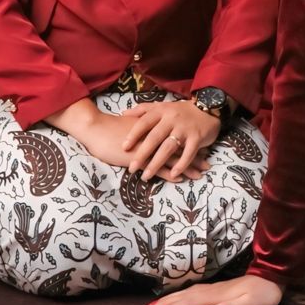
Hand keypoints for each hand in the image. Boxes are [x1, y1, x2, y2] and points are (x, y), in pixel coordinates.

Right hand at [45, 99, 208, 180]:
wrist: (97, 129)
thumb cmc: (111, 129)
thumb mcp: (131, 126)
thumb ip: (144, 129)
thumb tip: (152, 134)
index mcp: (154, 126)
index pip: (176, 135)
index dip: (189, 141)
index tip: (202, 146)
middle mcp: (155, 136)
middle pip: (179, 147)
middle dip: (194, 156)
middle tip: (207, 163)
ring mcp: (148, 148)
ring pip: (172, 158)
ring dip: (187, 167)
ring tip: (200, 174)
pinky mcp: (140, 159)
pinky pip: (159, 167)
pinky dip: (170, 173)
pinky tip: (180, 178)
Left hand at [118, 98, 219, 182]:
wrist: (208, 107)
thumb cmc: (180, 111)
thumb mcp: (162, 106)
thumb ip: (143, 109)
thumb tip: (122, 113)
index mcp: (162, 110)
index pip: (145, 121)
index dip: (134, 134)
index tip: (123, 147)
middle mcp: (172, 118)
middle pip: (154, 137)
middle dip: (142, 154)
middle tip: (132, 169)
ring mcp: (185, 128)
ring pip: (169, 147)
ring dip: (157, 163)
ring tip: (146, 176)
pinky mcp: (197, 138)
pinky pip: (188, 153)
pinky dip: (180, 164)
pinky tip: (172, 174)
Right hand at [145, 274, 283, 304]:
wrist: (273, 276)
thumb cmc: (263, 295)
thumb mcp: (250, 304)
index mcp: (217, 296)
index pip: (190, 303)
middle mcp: (213, 291)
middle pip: (185, 297)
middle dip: (166, 304)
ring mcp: (215, 288)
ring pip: (188, 293)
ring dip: (171, 299)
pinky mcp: (219, 289)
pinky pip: (194, 292)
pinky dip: (182, 295)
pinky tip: (179, 297)